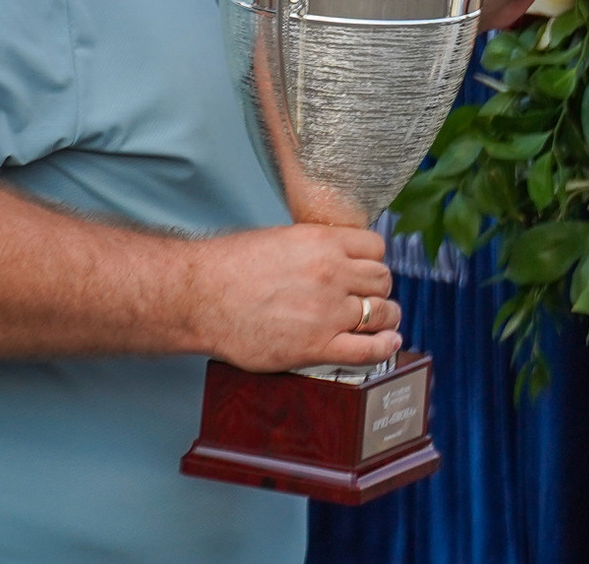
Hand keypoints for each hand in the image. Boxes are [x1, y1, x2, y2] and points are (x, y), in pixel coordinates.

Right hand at [191, 224, 401, 372]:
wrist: (201, 296)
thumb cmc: (230, 267)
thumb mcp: (282, 239)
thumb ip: (316, 248)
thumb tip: (336, 256)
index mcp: (323, 242)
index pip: (375, 247)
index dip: (372, 261)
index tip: (366, 270)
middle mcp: (331, 274)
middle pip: (382, 279)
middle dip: (378, 288)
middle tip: (367, 297)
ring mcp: (327, 312)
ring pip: (382, 312)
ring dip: (385, 317)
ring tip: (380, 321)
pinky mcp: (316, 346)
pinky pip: (368, 349)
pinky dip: (383, 347)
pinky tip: (388, 344)